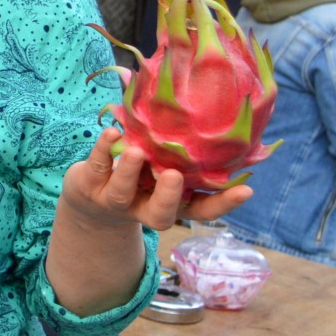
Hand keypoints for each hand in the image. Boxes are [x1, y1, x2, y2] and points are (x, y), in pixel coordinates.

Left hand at [61, 128, 254, 231]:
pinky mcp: (89, 182)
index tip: (247, 189)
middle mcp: (143, 207)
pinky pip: (97, 166)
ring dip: (130, 172)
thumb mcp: (163, 170)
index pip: (201, 210)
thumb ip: (185, 157)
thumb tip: (226, 122)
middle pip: (159, 213)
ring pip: (122, 192)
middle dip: (167, 196)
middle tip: (174, 176)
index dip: (223, 204)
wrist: (89, 199)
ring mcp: (114, 198)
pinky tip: (112, 133)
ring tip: (137, 152)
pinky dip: (103, 149)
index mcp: (170, 204)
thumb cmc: (140, 178)